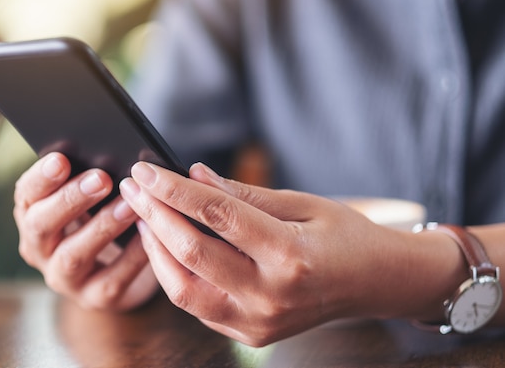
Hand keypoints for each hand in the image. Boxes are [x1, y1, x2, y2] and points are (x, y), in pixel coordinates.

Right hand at [13, 153, 158, 310]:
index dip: (41, 178)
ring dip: (101, 227)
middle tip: (101, 178)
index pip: (26, 195)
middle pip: (42, 225)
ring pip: (74, 255)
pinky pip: (111, 279)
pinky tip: (148, 234)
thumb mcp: (88, 198)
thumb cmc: (100, 218)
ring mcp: (64, 278)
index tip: (62, 159)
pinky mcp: (95, 298)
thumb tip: (112, 151)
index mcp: (32, 215)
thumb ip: (89, 178)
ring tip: (129, 205)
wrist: (118, 270)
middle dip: (70, 200)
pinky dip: (131, 256)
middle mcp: (40, 249)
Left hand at [119, 162, 438, 345]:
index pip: (216, 215)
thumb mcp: (302, 203)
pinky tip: (166, 246)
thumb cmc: (344, 236)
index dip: (174, 189)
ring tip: (143, 216)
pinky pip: (197, 305)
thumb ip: (244, 193)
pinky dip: (175, 274)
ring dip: (155, 249)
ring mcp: (258, 322)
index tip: (146, 169)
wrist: (372, 284)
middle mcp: (271, 295)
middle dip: (154, 215)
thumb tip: (193, 175)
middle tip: (132, 187)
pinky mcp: (250, 334)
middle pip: (191, 253)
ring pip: (183, 289)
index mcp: (290, 255)